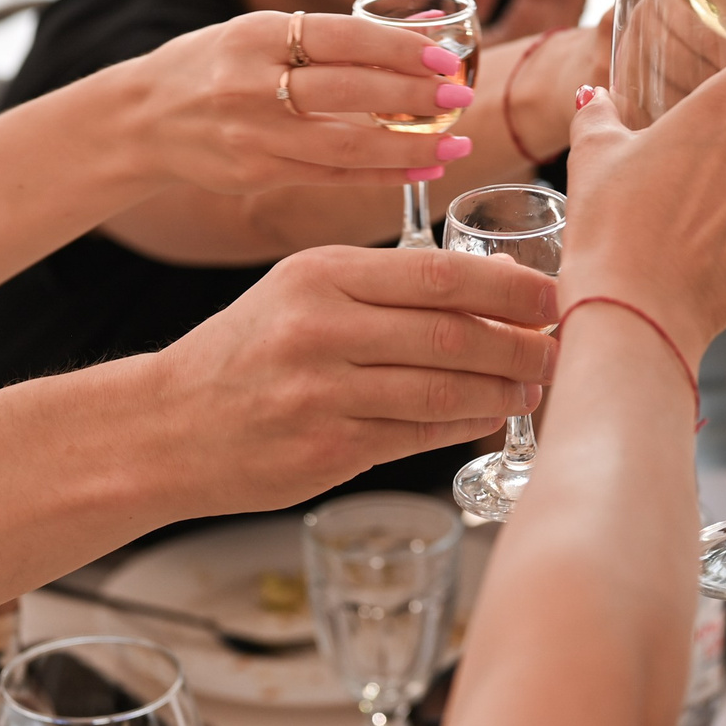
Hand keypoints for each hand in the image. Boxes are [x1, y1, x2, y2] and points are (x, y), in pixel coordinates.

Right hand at [117, 11, 474, 193]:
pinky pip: (331, 177)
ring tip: (455, 143)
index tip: (444, 58)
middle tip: (460, 99)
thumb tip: (429, 23)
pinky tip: (422, 167)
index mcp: (256, 35)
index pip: (341, 37)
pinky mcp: (256, 174)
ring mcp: (252, 135)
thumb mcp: (259, 31)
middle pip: (348, 94)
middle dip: (412, 99)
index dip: (398, 49)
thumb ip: (335, 34)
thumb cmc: (216, 64)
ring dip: (407, 146)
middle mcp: (251, 84)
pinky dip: (381, 174)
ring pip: (344, 146)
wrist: (141, 118)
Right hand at [157, 246, 556, 513]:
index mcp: (320, 274)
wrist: (165, 427)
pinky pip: (419, 434)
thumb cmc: (246, 353)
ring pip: (443, 388)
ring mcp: (323, 394)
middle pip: (452, 333)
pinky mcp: (328, 451)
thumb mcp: (301, 291)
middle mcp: (321, 328)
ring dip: (504, 388)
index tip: (554, 295)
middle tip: (561, 346)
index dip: (510, 288)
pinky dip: (465, 423)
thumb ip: (384, 286)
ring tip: (536, 384)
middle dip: (522, 342)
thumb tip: (493, 288)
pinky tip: (491, 414)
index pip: (439, 274)